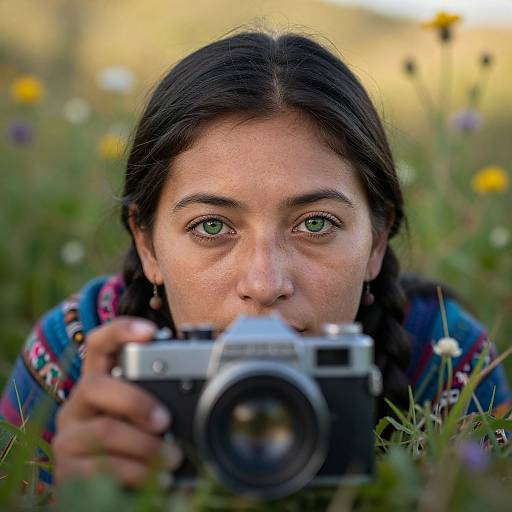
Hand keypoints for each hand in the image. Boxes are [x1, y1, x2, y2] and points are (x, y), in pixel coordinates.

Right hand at [53, 317, 182, 487]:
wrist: (108, 496)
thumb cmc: (136, 445)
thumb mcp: (148, 417)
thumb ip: (163, 399)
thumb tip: (209, 388)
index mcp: (99, 384)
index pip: (98, 345)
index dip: (120, 331)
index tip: (151, 332)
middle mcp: (77, 405)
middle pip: (95, 386)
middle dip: (136, 401)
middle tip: (166, 421)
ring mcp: (68, 438)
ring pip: (104, 430)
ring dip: (146, 445)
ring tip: (173, 458)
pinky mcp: (66, 471)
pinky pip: (102, 467)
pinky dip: (138, 473)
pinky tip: (157, 479)